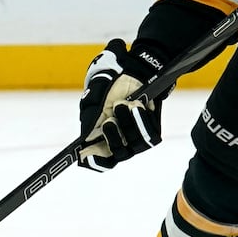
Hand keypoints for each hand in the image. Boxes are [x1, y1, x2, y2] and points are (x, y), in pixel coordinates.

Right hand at [77, 39, 164, 171]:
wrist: (133, 75)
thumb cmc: (112, 90)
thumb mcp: (97, 104)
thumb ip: (92, 123)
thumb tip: (85, 141)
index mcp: (105, 139)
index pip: (101, 160)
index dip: (95, 161)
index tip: (86, 155)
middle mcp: (122, 142)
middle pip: (118, 154)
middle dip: (113, 138)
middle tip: (109, 121)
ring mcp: (137, 138)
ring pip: (135, 145)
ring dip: (128, 124)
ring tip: (124, 104)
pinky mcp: (152, 131)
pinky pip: (149, 134)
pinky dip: (141, 119)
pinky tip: (138, 105)